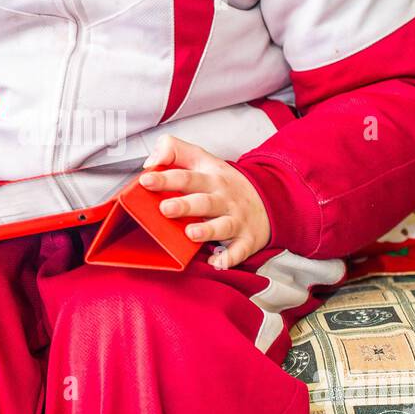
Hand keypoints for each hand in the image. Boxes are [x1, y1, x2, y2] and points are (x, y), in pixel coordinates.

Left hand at [138, 134, 270, 269]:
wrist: (268, 199)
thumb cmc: (225, 183)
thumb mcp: (203, 159)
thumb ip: (175, 152)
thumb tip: (152, 161)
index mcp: (211, 177)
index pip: (186, 175)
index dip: (165, 177)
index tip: (146, 180)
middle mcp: (223, 198)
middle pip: (203, 201)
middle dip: (184, 205)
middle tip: (165, 208)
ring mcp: (236, 220)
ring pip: (222, 225)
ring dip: (207, 230)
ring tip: (190, 233)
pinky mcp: (246, 240)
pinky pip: (238, 251)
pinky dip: (228, 258)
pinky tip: (216, 261)